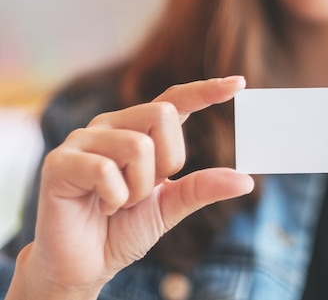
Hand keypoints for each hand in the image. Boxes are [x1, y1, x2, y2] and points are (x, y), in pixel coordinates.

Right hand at [9, 76, 252, 299]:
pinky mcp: (60, 161)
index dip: (205, 90)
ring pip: (138, 145)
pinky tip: (100, 206)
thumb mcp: (171, 207)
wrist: (84, 265)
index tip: (239, 83)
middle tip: (143, 191)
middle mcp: (112, 125)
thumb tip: (246, 180)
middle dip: (167, 162)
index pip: (175, 100)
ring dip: (137, 189)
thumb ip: (202, 188)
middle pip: (163, 114)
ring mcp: (84, 139)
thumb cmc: (123, 229)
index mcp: (139, 130)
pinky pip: (106, 170)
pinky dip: (115, 199)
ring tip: (118, 203)